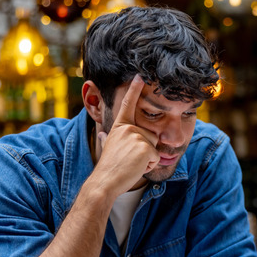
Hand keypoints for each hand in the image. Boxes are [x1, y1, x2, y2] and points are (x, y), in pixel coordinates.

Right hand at [93, 74, 159, 195]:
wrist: (105, 181)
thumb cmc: (108, 167)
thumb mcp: (108, 148)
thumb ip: (107, 139)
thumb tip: (101, 135)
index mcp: (120, 127)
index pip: (127, 105)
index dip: (134, 90)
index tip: (140, 75)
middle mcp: (128, 129)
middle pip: (151, 136)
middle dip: (146, 151)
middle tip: (129, 159)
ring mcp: (137, 137)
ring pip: (154, 147)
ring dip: (147, 159)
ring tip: (132, 163)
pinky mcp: (145, 147)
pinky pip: (155, 157)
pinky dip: (148, 166)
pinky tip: (136, 168)